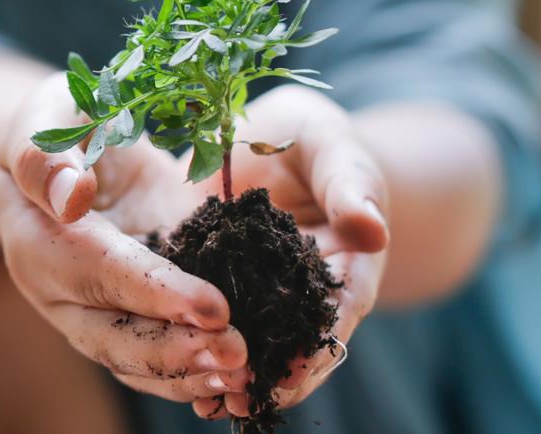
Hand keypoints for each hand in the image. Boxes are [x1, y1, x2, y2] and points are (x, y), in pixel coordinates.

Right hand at [0, 72, 251, 402]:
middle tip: (237, 354)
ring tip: (244, 375)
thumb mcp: (44, 120)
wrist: (61, 152)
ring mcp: (97, 310)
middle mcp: (62, 292)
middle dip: (176, 352)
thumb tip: (70, 195)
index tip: (212, 306)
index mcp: (36, 243)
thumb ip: (47, 156)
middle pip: (113, 338)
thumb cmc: (53, 124)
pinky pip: (158, 355)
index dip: (154, 292)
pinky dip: (196, 370)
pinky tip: (241, 376)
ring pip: (136, 361)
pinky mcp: (133, 313)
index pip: (98, 273)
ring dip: (190, 373)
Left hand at [189, 85, 390, 418]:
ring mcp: (257, 294)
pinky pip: (205, 320)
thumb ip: (351, 185)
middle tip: (239, 403)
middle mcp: (302, 292)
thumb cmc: (313, 138)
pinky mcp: (212, 283)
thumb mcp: (333, 148)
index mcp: (345, 266)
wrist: (266, 138)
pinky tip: (168, 365)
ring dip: (228, 373)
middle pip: (294, 345)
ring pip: (249, 342)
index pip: (338, 315)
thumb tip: (373, 229)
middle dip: (269, 378)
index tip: (292, 375)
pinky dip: (192, 344)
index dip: (317, 349)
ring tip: (204, 400)